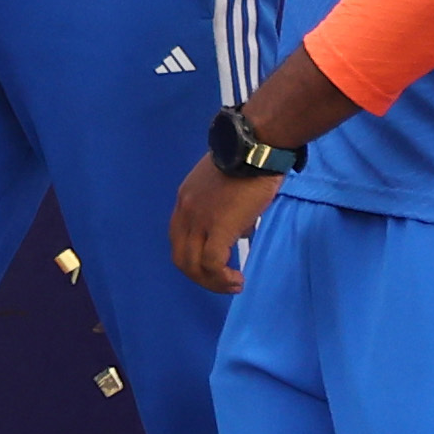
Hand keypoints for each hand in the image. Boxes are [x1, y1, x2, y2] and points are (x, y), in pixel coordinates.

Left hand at [171, 153, 280, 296]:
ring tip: (233, 284)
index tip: (214, 266)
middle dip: (200, 277)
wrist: (255, 148)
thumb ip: (224, 210)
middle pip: (181, 257)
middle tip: (222, 282)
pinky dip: (222, 278)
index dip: (194, 257)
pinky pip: (212, 263)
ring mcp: (199, 220)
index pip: (179, 239)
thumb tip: (239, 232)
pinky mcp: (219, 226)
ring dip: (212, 282)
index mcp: (184, 201)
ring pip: (193, 264)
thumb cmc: (247, 163)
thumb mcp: (224, 187)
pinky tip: (237, 279)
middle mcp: (185, 212)